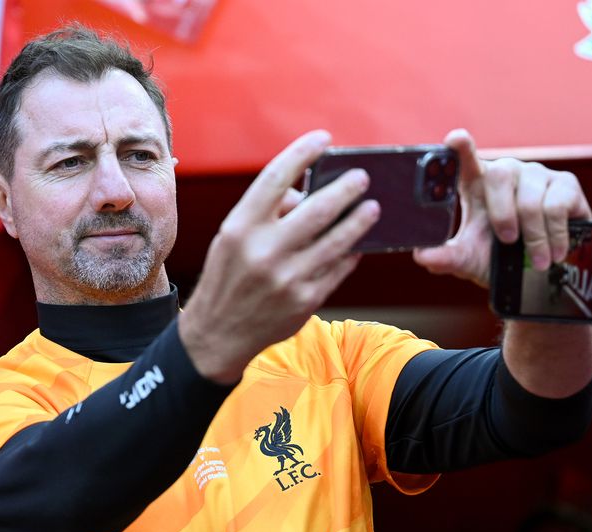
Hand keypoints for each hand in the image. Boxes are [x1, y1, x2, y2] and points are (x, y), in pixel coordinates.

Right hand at [179, 130, 379, 383]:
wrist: (218, 333)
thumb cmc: (229, 276)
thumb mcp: (232, 237)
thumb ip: (266, 212)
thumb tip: (307, 192)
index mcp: (241, 227)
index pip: (276, 177)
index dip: (303, 152)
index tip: (324, 139)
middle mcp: (264, 250)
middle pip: (317, 209)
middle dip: (346, 188)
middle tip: (362, 177)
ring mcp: (287, 278)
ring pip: (337, 241)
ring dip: (359, 220)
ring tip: (372, 208)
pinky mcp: (306, 300)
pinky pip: (338, 269)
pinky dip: (351, 253)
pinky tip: (357, 243)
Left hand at [413, 129, 591, 286]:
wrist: (539, 273)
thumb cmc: (497, 257)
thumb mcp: (469, 260)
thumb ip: (446, 258)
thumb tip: (422, 256)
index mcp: (476, 184)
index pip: (465, 158)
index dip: (461, 146)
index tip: (454, 139)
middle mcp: (506, 173)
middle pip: (500, 175)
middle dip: (503, 214)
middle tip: (507, 241)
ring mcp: (536, 175)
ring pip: (530, 199)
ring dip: (533, 236)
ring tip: (537, 259)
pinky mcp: (565, 184)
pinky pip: (557, 206)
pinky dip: (555, 236)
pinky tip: (556, 251)